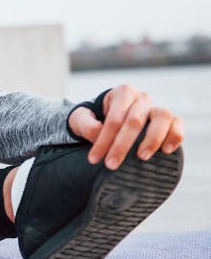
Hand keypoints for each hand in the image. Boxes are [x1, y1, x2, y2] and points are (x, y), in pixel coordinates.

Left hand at [67, 84, 184, 169]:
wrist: (106, 119)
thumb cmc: (93, 119)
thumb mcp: (81, 119)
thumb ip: (85, 124)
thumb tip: (98, 132)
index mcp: (121, 93)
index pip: (114, 118)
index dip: (104, 139)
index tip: (94, 159)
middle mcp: (141, 98)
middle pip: (135, 120)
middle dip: (122, 145)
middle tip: (111, 165)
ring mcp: (156, 108)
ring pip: (162, 117)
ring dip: (153, 138)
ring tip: (141, 157)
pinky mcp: (168, 120)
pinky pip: (177, 123)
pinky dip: (175, 135)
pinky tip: (166, 150)